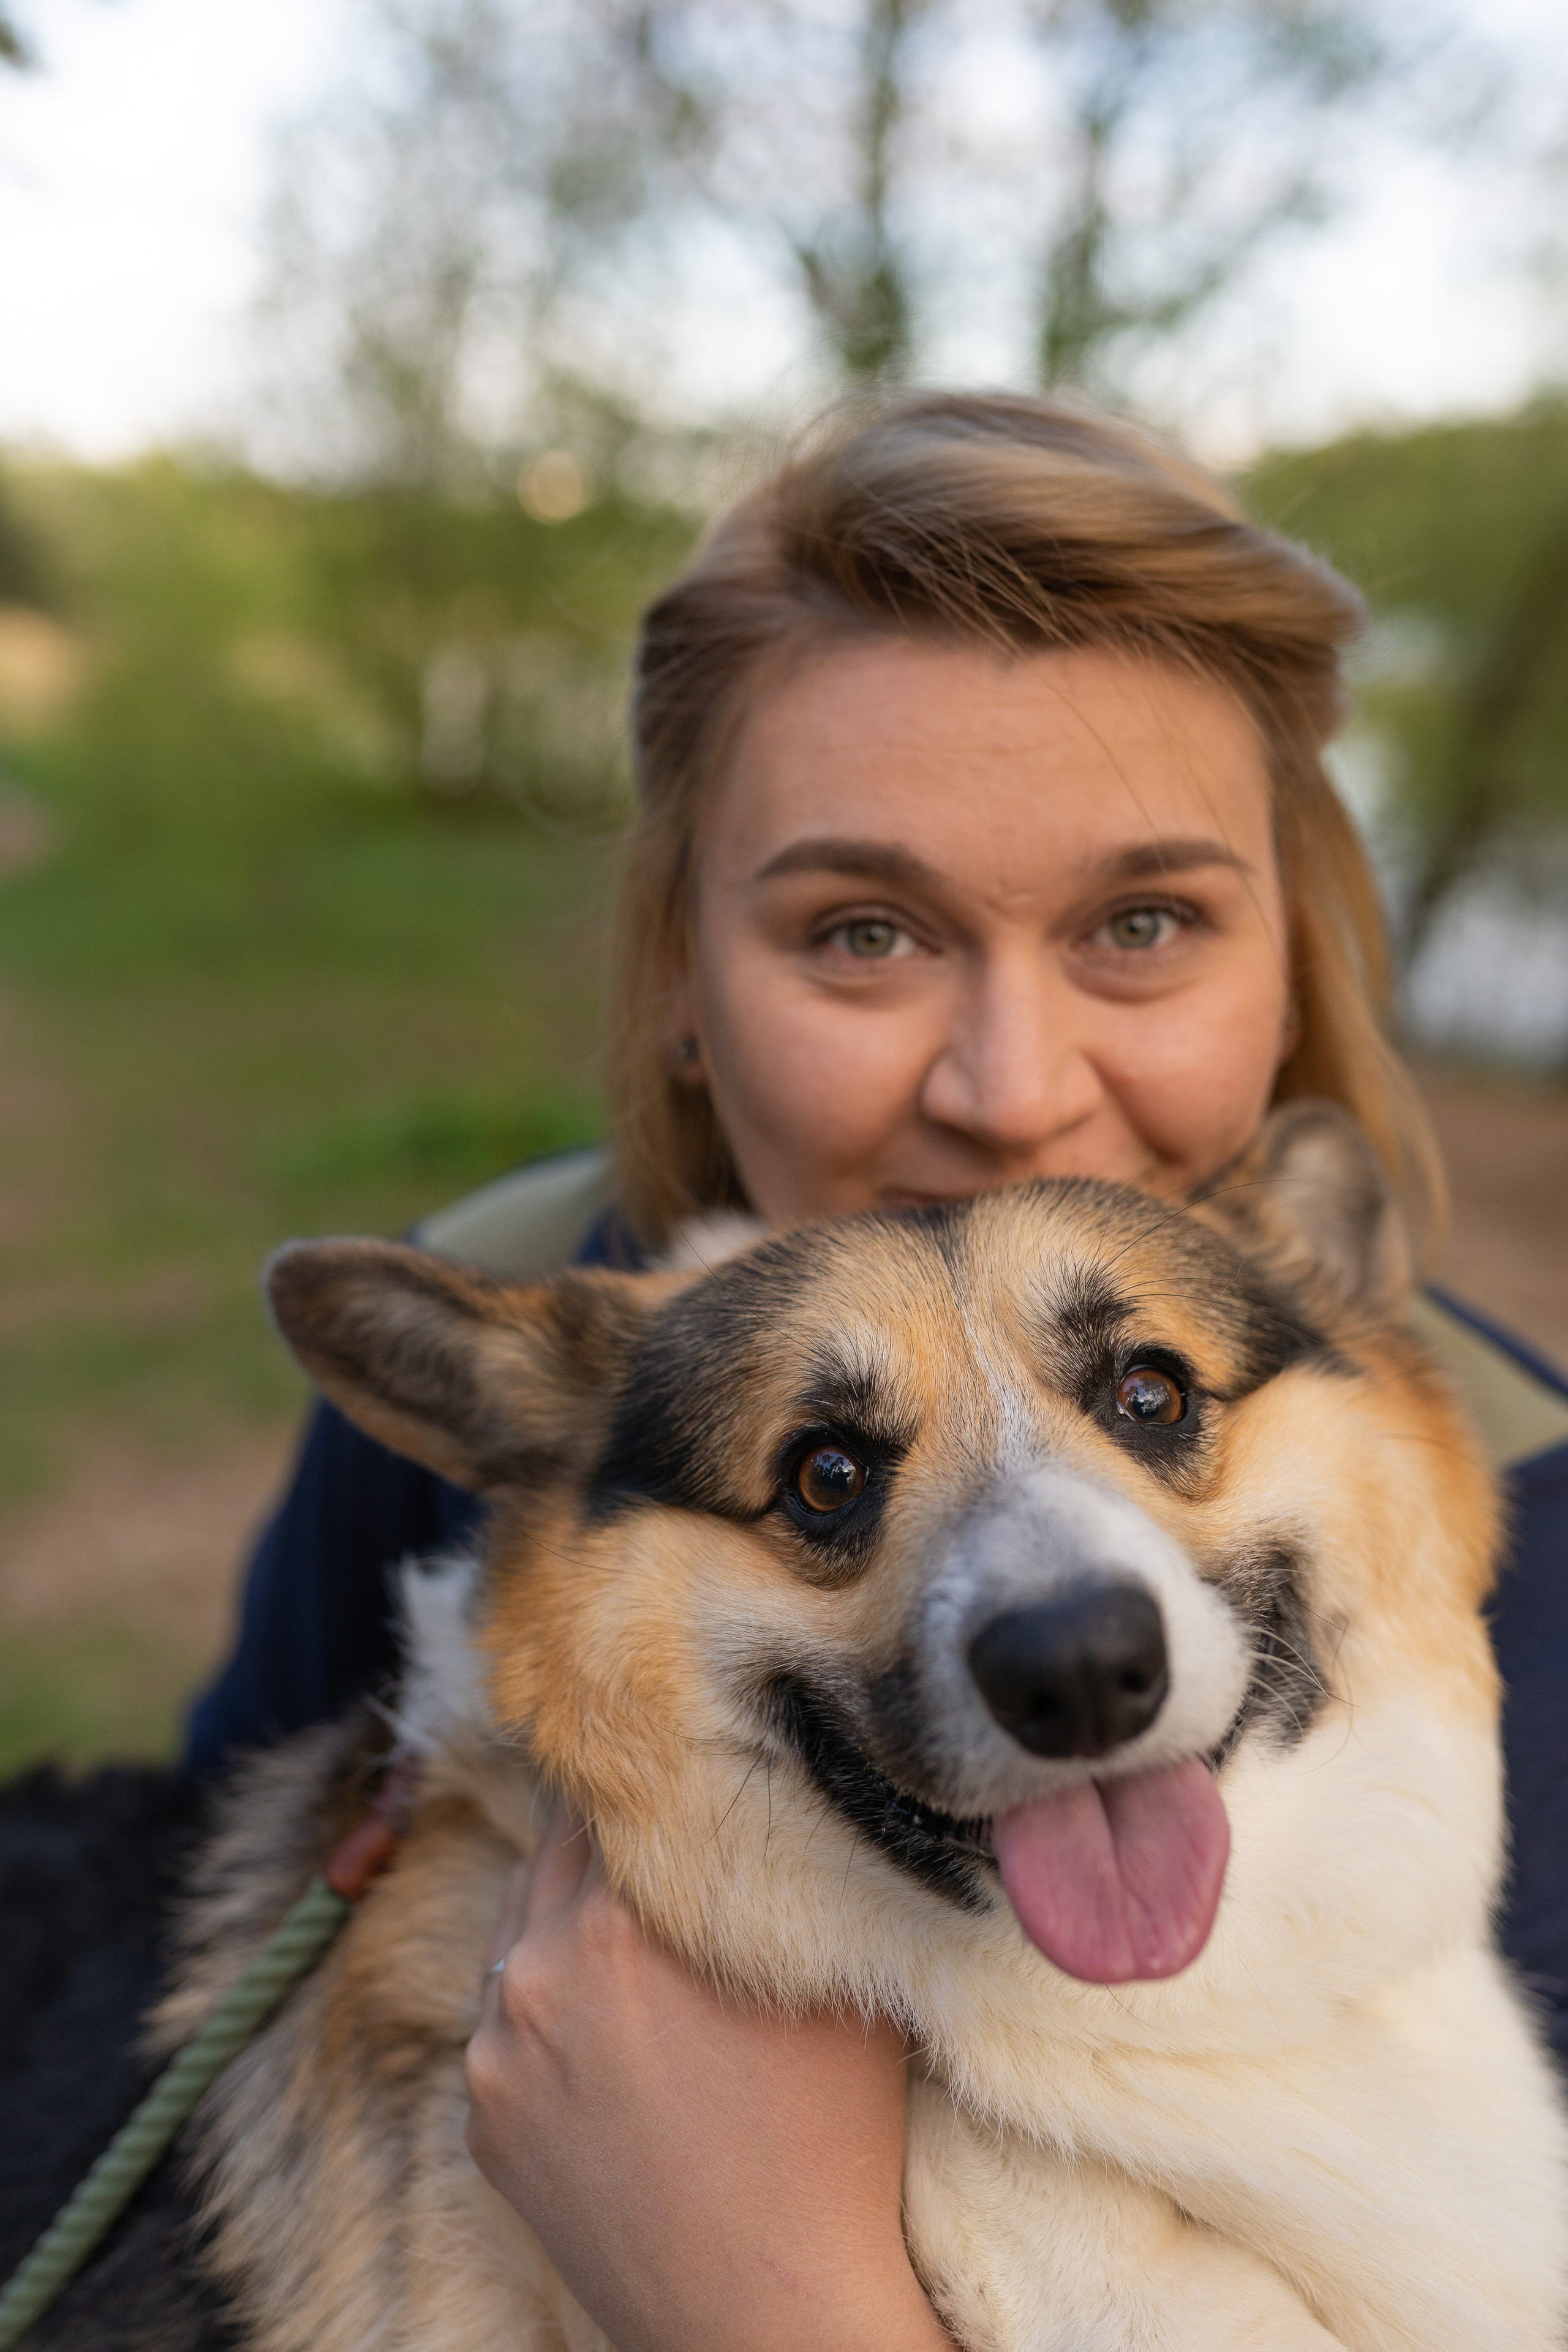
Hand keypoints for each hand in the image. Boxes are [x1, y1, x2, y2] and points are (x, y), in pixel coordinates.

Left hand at [465, 1804, 953, 2351]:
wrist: (771, 2315)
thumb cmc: (829, 2141)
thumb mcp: (828, 1973)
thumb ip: (783, 1868)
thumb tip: (773, 1783)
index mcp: (612, 1923)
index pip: (609, 1795)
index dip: (647, 1777)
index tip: (671, 1765)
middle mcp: (532, 1976)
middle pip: (553, 1854)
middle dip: (604, 1842)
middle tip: (654, 1836)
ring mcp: (494, 2058)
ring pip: (518, 1938)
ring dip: (566, 1924)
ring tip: (635, 1938)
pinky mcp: (483, 2125)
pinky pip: (508, 2030)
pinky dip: (551, 2016)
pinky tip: (616, 2038)